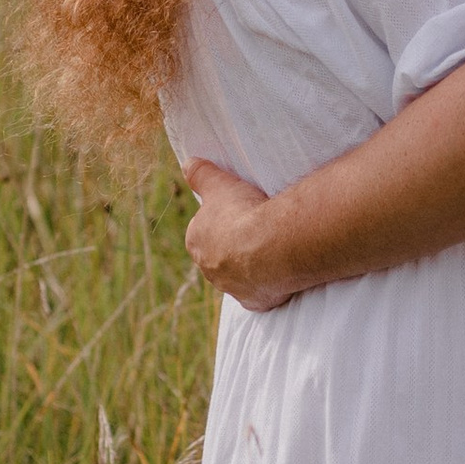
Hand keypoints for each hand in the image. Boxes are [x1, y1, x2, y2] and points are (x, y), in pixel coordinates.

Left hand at [182, 160, 304, 310]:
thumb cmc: (242, 212)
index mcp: (196, 241)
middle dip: (234, 245)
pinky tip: (277, 270)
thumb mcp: (219, 183)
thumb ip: (201, 174)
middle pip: (220, 254)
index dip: (222, 220)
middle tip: (257, 229)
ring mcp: (230, 287)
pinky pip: (257, 292)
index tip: (240, 212)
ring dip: (250, 264)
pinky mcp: (253, 300)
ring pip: (237, 275)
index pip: (204, 230)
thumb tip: (187, 163)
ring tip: (271, 246)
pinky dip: (265, 284)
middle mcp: (208, 268)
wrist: (271, 245)